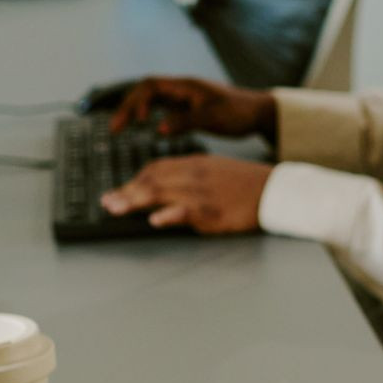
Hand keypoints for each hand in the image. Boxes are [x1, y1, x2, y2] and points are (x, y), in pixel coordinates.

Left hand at [98, 153, 271, 233]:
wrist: (276, 190)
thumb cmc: (246, 184)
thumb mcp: (215, 171)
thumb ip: (189, 177)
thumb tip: (165, 190)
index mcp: (195, 163)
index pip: (156, 168)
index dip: (134, 180)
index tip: (118, 191)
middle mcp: (194, 175)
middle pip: (153, 180)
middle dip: (126, 191)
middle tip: (106, 202)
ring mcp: (203, 193)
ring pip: (163, 193)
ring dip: (135, 201)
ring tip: (115, 208)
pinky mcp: (214, 211)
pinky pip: (188, 211)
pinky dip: (170, 215)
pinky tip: (156, 219)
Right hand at [108, 77, 274, 139]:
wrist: (257, 112)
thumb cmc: (238, 112)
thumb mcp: (213, 118)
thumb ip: (186, 122)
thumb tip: (158, 128)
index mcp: (185, 86)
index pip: (151, 86)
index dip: (138, 101)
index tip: (137, 122)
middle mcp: (180, 89)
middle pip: (144, 91)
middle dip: (126, 107)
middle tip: (114, 129)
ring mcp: (182, 97)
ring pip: (149, 99)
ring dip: (133, 111)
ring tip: (118, 129)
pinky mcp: (186, 107)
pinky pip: (159, 107)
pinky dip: (146, 115)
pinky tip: (140, 127)